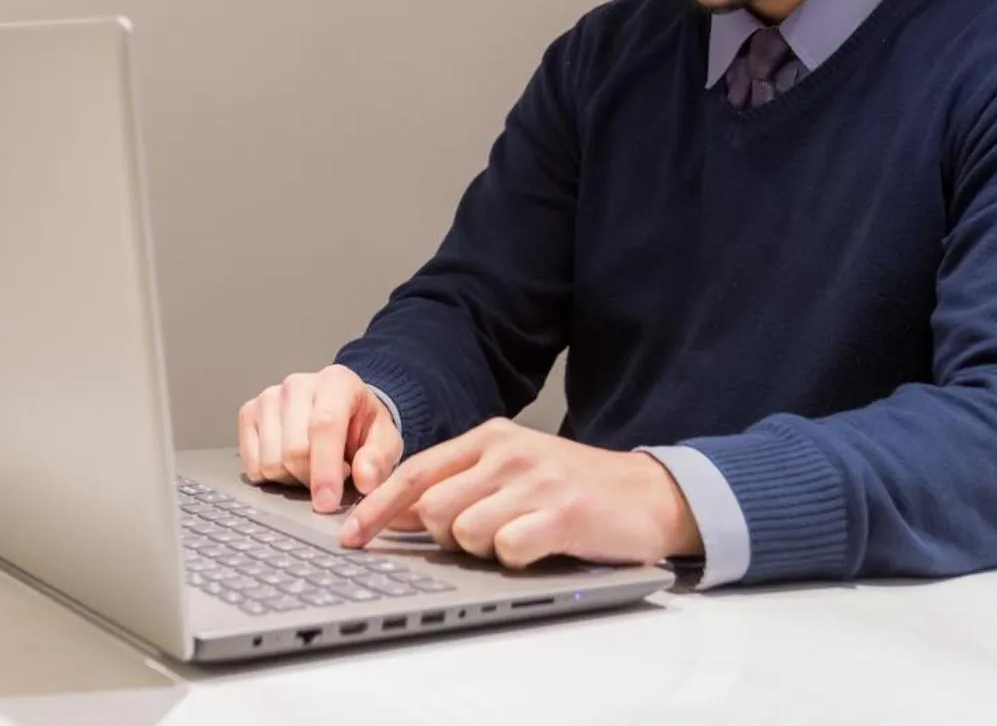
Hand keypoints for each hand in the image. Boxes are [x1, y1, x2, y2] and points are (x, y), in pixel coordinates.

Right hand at [237, 365, 404, 512]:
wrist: (342, 411)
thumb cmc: (363, 427)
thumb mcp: (385, 441)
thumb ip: (378, 460)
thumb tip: (365, 481)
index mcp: (336, 382)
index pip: (324, 426)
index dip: (325, 470)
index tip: (328, 503)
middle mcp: (298, 384)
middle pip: (293, 450)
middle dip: (312, 479)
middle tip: (332, 479)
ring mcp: (269, 397)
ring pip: (270, 461)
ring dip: (292, 479)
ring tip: (312, 468)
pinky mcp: (248, 413)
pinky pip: (252, 465)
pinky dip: (272, 477)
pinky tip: (291, 466)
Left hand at [339, 418, 700, 568]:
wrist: (646, 494)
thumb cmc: (572, 487)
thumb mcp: (511, 470)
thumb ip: (457, 483)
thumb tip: (393, 513)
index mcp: (489, 438)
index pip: (414, 472)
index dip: (376, 508)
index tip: (349, 535)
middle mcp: (507, 453)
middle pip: (432, 509)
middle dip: (445, 536)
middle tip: (486, 533)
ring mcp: (535, 481)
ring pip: (464, 532)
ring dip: (484, 548)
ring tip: (520, 535)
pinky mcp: (561, 513)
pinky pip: (507, 550)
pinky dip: (517, 558)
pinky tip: (541, 545)